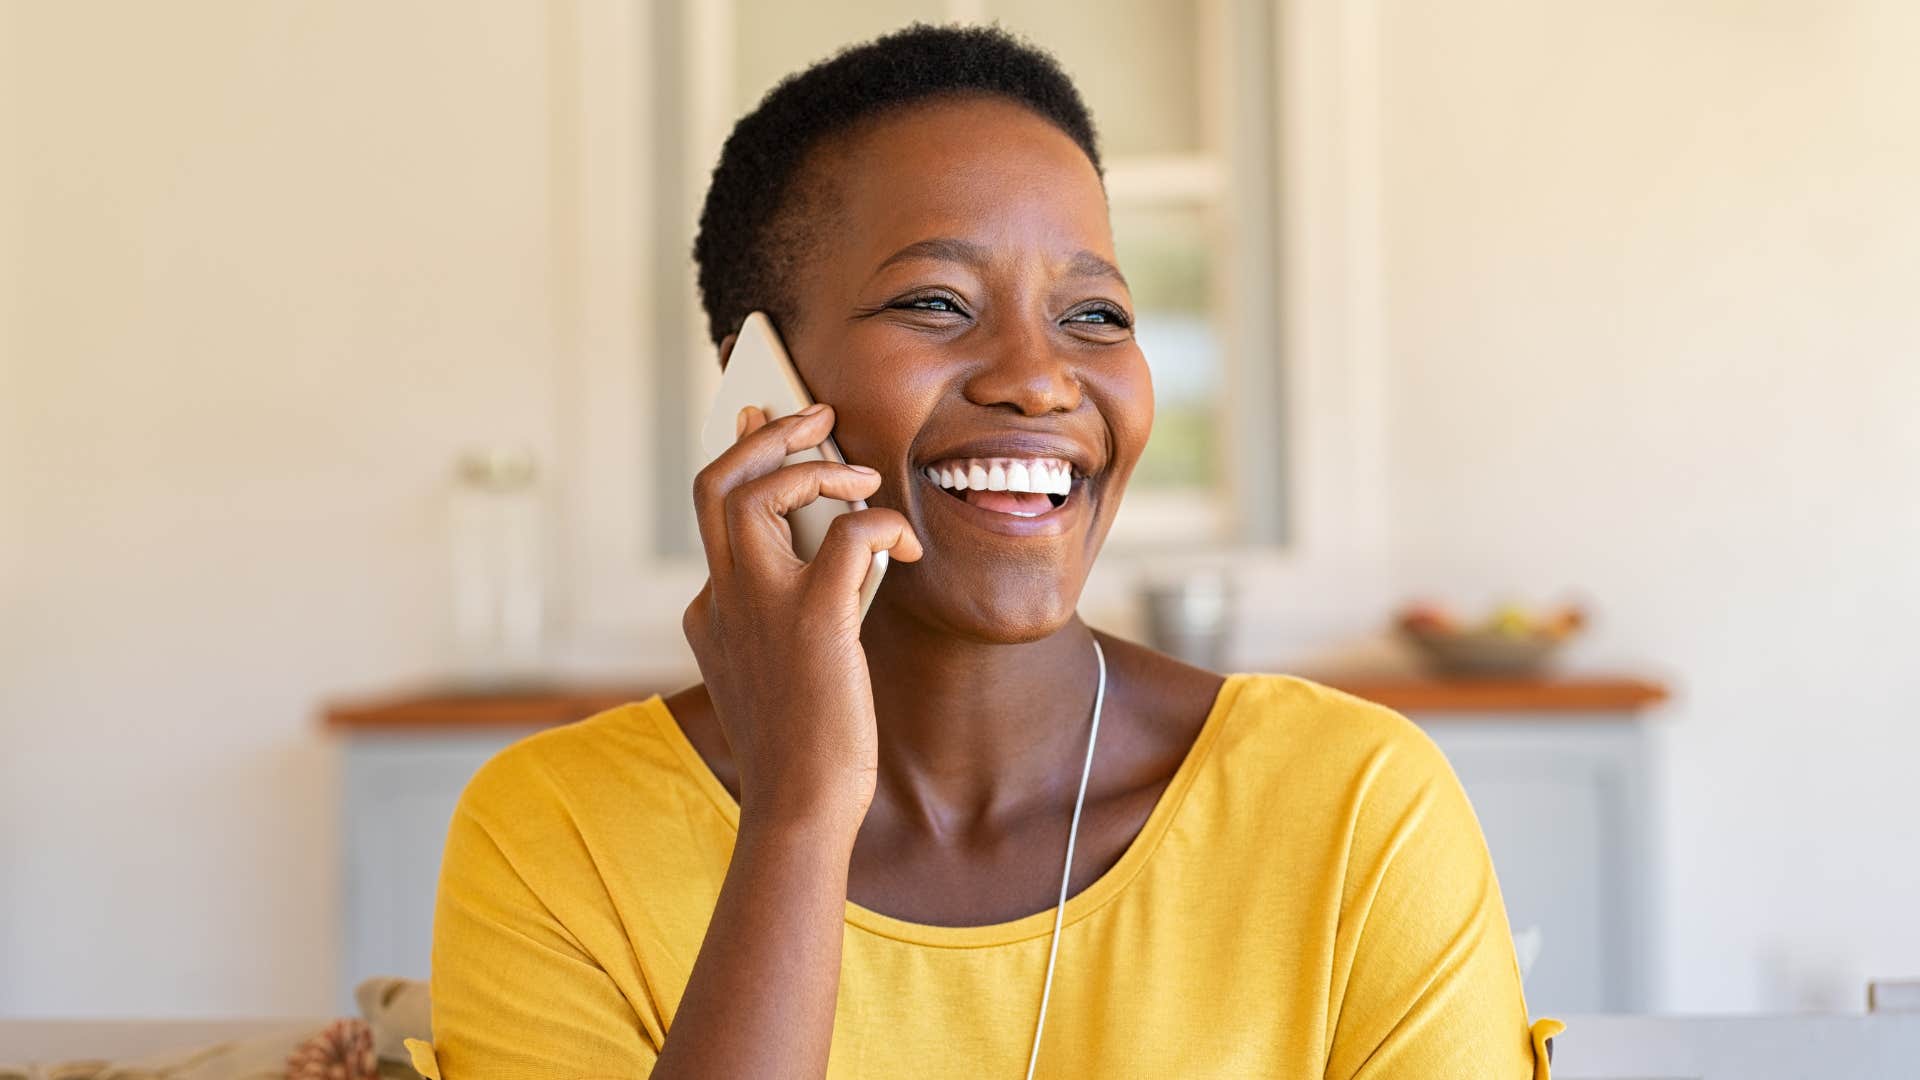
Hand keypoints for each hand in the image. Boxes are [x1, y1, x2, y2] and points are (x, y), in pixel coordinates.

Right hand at [682, 404, 922, 833]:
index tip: (759, 422)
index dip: (741, 459)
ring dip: (814, 466)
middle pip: (717, 482)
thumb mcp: (777, 667)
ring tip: (860, 477)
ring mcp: (759, 607)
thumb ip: (786, 609)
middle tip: (813, 415)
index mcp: (710, 611)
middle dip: (764, 434)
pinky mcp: (813, 621)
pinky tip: (905, 548)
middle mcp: (721, 599)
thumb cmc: (804, 746)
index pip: (712, 511)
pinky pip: (846, 535)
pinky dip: (879, 524)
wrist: (801, 808)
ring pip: (756, 491)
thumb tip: (835, 548)